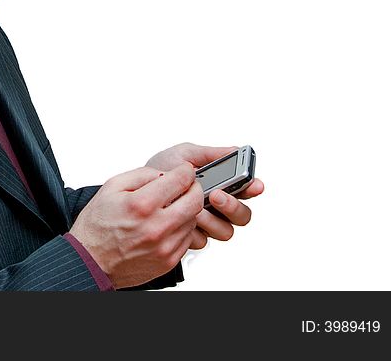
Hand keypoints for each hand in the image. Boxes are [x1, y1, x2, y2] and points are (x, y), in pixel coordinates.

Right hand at [69, 162, 203, 287]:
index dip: (185, 171)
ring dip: (186, 210)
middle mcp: (156, 226)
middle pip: (194, 200)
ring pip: (193, 220)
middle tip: (185, 186)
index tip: (185, 170)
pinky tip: (165, 225)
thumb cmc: (97, 226)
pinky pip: (187, 239)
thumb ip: (141, 175)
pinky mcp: (168, 261)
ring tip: (169, 208)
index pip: (180, 180)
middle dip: (193, 188)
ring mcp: (164, 246)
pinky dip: (181, 228)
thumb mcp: (111, 187)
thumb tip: (164, 173)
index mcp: (141, 204)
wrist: (91, 261)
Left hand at [145, 143, 264, 245]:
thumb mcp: (183, 155)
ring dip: (209, 218)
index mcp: (220, 185)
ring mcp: (207, 224)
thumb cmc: (161, 169)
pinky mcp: (193, 237)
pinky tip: (179, 219)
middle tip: (215, 195)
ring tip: (192, 207)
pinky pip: (203, 240)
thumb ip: (209, 154)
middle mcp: (218, 207)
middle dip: (232, 205)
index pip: (246, 189)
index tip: (252, 184)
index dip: (253, 187)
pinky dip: (192, 229)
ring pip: (225, 231)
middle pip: (242, 215)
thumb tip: (234, 150)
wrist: (136, 190)